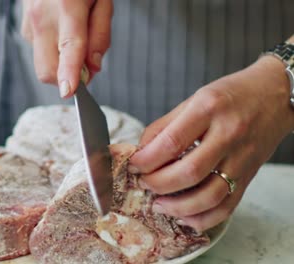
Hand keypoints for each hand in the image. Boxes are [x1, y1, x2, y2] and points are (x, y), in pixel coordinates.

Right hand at [21, 0, 112, 97]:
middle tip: (84, 68)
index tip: (69, 91)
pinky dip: (54, 52)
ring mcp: (29, 24)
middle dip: (65, 79)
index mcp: (67, 6)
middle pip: (48, 68)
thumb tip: (93, 68)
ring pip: (43, 65)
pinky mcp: (24, 30)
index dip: (69, 72)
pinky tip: (60, 31)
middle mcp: (42, 17)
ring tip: (73, 38)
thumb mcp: (102, 1)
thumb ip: (101, 35)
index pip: (69, 46)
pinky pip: (40, 53)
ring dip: (61, 65)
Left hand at [128, 56, 293, 231]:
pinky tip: (184, 216)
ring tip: (158, 203)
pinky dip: (203, 218)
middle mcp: (228, 135)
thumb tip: (140, 152)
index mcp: (209, 109)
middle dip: (158, 184)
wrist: (276, 95)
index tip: (132, 166)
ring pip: (209, 196)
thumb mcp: (194, 99)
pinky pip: (227, 207)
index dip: (146, 160)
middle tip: (143, 183)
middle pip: (189, 172)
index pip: (172, 142)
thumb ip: (165, 126)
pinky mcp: (249, 177)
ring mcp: (242, 159)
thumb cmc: (231, 95)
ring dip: (177, 207)